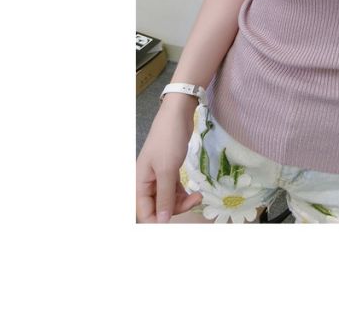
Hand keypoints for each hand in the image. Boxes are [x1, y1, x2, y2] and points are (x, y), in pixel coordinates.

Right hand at [136, 97, 203, 222]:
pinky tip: (194, 192)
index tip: (176, 222)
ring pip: (167, 200)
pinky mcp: (168, 171)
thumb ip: (164, 197)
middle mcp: (146, 182)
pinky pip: (173, 190)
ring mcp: (157, 177)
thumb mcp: (167, 171)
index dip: (158, 221)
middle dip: (176, 209)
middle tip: (195, 201)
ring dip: (182, 202)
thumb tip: (161, 221)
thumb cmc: (168, 141)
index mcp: (139, 182)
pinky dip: (183, 194)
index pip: (144, 212)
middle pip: (158, 207)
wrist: (177, 117)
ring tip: (198, 196)